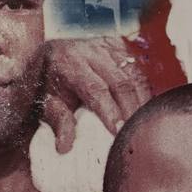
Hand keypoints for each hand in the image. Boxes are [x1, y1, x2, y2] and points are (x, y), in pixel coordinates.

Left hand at [35, 36, 151, 152]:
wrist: (48, 55)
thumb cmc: (49, 84)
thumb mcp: (46, 103)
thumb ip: (58, 122)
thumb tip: (65, 146)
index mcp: (68, 63)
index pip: (95, 89)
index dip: (109, 111)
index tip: (119, 131)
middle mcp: (89, 51)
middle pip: (120, 81)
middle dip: (131, 109)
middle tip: (136, 131)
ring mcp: (106, 47)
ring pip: (134, 74)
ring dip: (142, 99)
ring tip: (144, 122)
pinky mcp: (117, 46)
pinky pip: (138, 67)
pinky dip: (143, 87)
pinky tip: (144, 105)